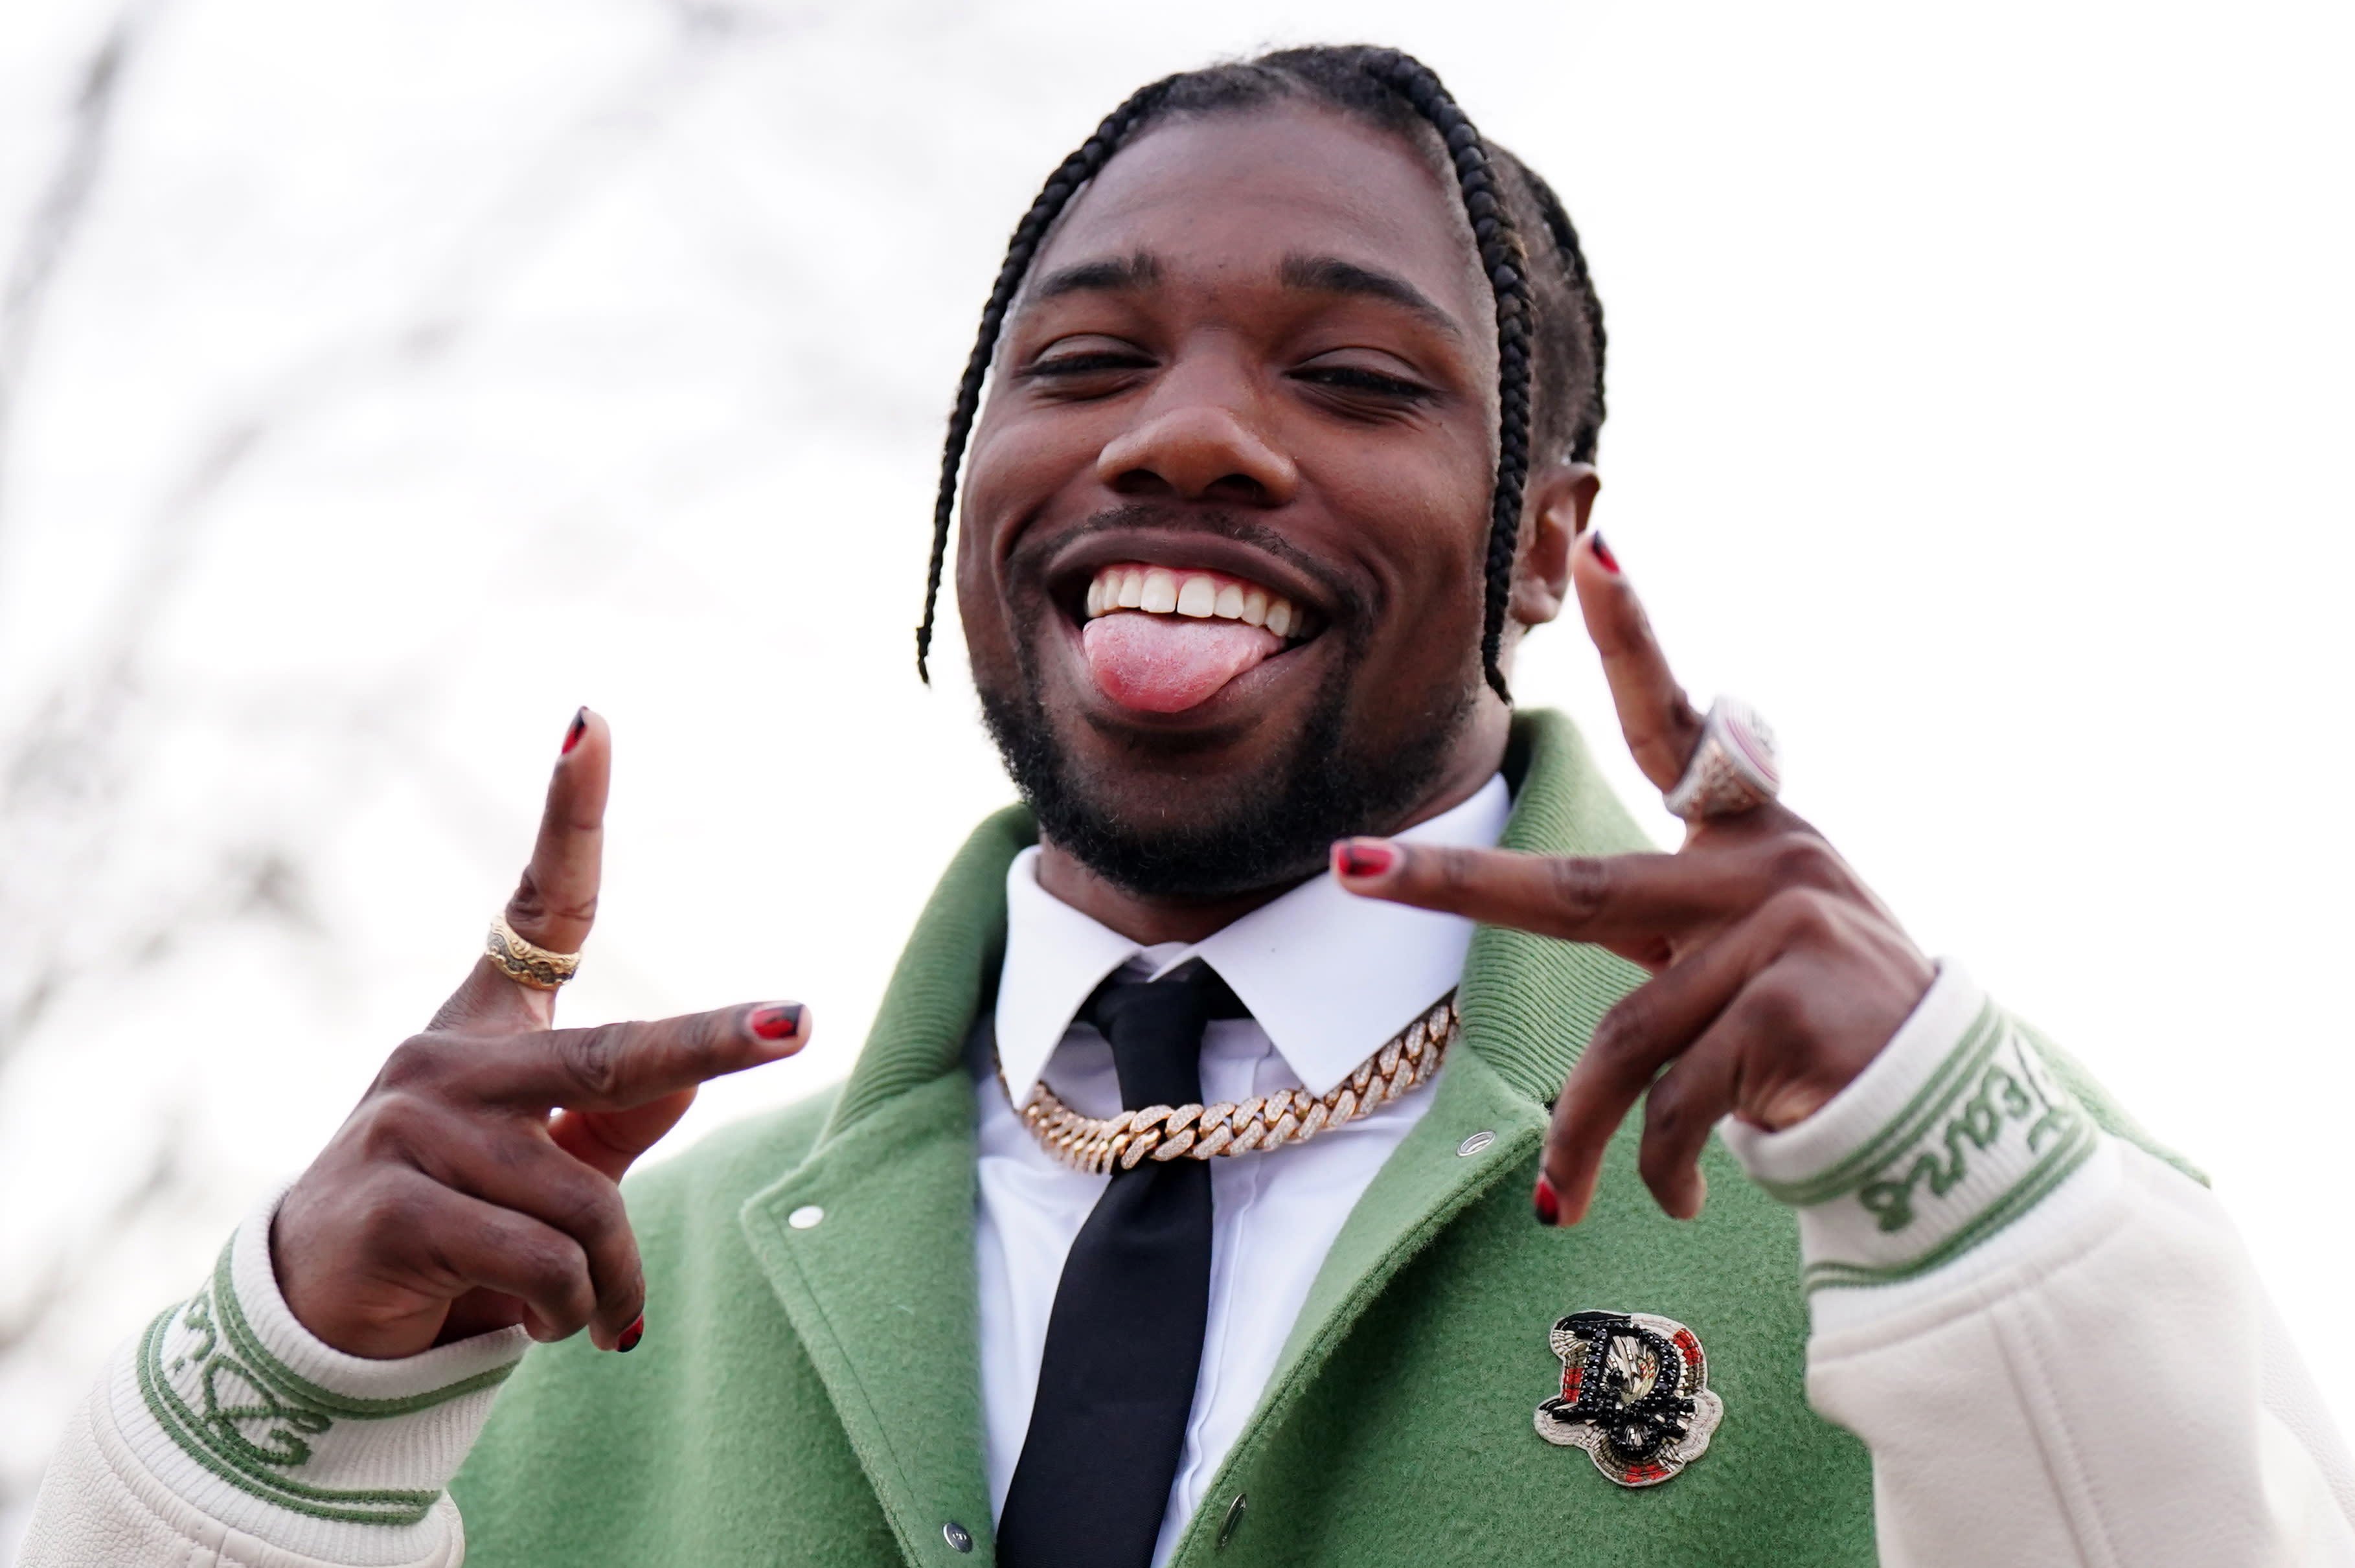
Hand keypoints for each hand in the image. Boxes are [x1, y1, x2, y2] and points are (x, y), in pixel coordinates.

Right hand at [272, 709, 809, 1357]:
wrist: (323, 1323)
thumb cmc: (455, 1231)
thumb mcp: (545, 1168)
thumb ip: (618, 1121)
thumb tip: (693, 1074)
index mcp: (488, 1029)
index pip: (540, 909)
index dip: (569, 817)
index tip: (589, 724)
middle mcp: (443, 1059)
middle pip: (613, 1053)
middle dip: (711, 1041)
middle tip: (793, 1026)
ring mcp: (409, 1126)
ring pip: (587, 1203)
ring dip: (613, 1283)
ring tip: (591, 1317)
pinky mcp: (391, 1205)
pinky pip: (544, 1263)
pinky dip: (570, 1313)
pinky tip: (544, 1329)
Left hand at [1333, 534, 1933, 1225]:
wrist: (1948, 1119)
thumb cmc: (1832, 1038)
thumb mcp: (1758, 960)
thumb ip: (1676, 937)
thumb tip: (1592, 998)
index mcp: (1751, 840)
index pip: (1681, 731)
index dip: (1638, 643)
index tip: (1601, 552)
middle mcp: (1764, 867)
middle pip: (1575, 889)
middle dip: (1452, 886)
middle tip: (1353, 870)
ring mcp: (1779, 931)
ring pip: (1623, 1037)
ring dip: (1586, 1133)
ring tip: (1570, 1194)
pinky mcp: (1789, 1005)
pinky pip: (1672, 1099)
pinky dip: (1653, 1164)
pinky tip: (1671, 1202)